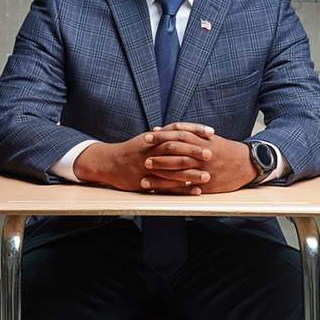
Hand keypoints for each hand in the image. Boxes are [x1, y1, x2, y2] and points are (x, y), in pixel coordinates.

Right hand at [73, 122, 213, 193]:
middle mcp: (151, 149)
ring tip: (207, 176)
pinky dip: (180, 188)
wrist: (108, 162)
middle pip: (176, 148)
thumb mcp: (147, 140)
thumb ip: (163, 136)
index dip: (195, 129)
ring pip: (172, 168)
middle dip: (194, 150)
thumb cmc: (130, 151)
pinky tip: (194, 191)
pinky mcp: (145, 180)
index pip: (178, 130)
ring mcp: (148, 165)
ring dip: (191, 173)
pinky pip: (165, 185)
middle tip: (211, 153)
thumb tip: (180, 130)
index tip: (211, 131)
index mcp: (154, 138)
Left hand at [141, 124, 255, 194]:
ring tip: (145, 178)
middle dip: (159, 157)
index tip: (147, 137)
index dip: (161, 137)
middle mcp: (203, 155)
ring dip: (161, 176)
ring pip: (180, 173)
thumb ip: (185, 133)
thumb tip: (161, 128)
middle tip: (143, 159)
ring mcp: (205, 170)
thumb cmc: (223, 149)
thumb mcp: (207, 138)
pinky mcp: (208, 185)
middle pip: (177, 154)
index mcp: (202, 141)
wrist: (246, 163)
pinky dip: (173, 190)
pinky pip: (188, 188)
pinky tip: (161, 192)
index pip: (178, 135)